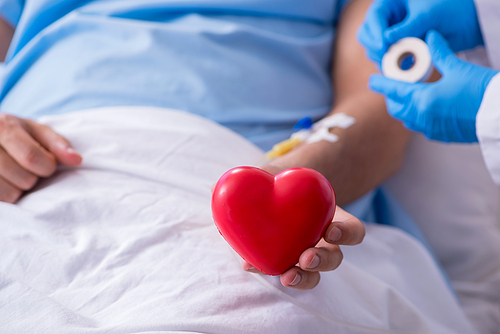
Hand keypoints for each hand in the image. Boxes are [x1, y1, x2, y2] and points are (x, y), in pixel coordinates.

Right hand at [0, 114, 81, 202]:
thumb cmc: (14, 134)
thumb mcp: (35, 131)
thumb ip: (58, 144)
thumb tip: (77, 160)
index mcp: (3, 126)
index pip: (32, 157)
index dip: (47, 167)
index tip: (47, 164)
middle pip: (23, 178)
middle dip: (33, 179)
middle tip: (25, 169)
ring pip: (9, 194)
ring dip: (18, 190)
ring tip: (12, 176)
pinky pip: (1, 201)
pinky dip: (6, 197)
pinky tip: (4, 183)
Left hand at [240, 164, 364, 289]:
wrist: (271, 191)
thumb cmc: (282, 181)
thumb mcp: (281, 173)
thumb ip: (270, 175)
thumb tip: (246, 190)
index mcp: (334, 219)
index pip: (354, 231)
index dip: (347, 234)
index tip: (330, 231)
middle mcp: (324, 243)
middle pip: (334, 259)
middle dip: (322, 261)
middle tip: (306, 258)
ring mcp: (303, 256)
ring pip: (312, 276)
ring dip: (302, 278)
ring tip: (287, 276)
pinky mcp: (279, 262)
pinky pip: (275, 269)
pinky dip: (261, 267)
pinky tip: (249, 264)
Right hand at [357, 0, 482, 63]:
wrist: (466, 22)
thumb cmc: (448, 9)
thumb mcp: (427, 15)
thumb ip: (407, 27)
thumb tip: (386, 39)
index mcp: (390, 4)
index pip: (374, 18)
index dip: (375, 32)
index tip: (383, 45)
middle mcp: (387, 19)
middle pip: (366, 35)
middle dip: (374, 47)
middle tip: (386, 57)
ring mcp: (391, 36)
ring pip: (374, 50)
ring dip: (382, 59)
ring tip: (396, 65)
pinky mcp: (397, 50)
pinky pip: (387, 60)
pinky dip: (391, 67)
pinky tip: (402, 70)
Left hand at [369, 31, 497, 142]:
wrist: (499, 116)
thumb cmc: (481, 90)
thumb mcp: (459, 68)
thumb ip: (440, 54)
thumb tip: (431, 38)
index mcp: (423, 100)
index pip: (394, 91)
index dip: (381, 84)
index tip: (372, 80)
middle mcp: (422, 117)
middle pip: (396, 108)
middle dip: (392, 98)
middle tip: (394, 86)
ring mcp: (431, 129)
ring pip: (407, 120)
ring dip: (404, 109)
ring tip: (408, 97)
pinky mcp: (441, 136)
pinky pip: (421, 128)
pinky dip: (417, 118)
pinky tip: (425, 109)